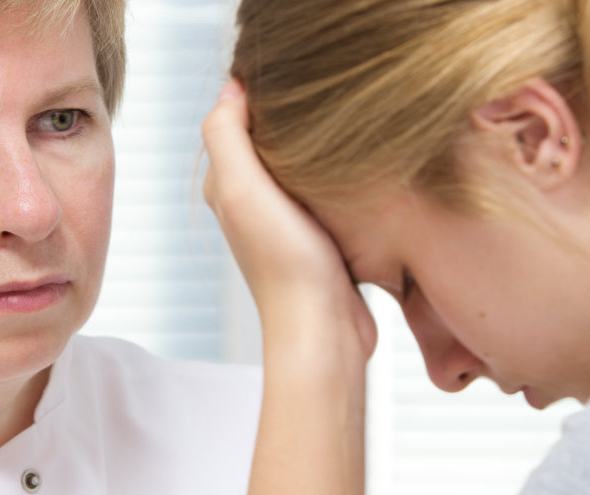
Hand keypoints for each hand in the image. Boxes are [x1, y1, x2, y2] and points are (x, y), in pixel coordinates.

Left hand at [203, 79, 372, 494]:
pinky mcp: (324, 234)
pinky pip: (330, 188)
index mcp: (228, 185)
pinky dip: (342, 172)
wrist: (326, 329)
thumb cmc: (284, 264)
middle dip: (293, 113)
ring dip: (322, 142)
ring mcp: (291, 219)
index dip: (258, 91)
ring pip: (304, 162)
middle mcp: (254, 200)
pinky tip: (362, 163)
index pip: (236, 119)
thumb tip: (234, 87)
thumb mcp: (243, 189)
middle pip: (272, 138)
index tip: (294, 70)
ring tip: (349, 117)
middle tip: (328, 87)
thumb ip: (227, 136)